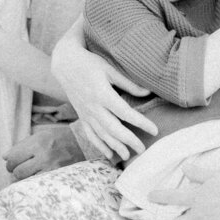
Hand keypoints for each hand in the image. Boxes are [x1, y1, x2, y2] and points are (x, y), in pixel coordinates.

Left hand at [4, 124, 82, 180]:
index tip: (12, 163)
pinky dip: (34, 184)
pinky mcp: (58, 177)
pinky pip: (38, 185)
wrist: (84, 143)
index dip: (10, 162)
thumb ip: (22, 145)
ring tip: (28, 174)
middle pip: (17, 171)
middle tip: (19, 170)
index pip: (13, 157)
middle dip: (15, 171)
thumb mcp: (41, 136)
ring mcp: (52, 168)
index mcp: (38, 142)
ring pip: (26, 180)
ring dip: (23, 179)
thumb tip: (4, 157)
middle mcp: (44, 155)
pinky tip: (36, 180)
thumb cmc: (59, 138)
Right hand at [52, 34, 157, 162]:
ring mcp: (86, 113)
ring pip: (102, 134)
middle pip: (114, 129)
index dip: (141, 123)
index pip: (125, 113)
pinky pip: (90, 134)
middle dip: (129, 141)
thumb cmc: (90, 63)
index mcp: (102, 94)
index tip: (154, 130)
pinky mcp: (81, 116)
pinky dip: (99, 145)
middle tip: (143, 150)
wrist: (65, 64)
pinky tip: (108, 154)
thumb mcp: (110, 69)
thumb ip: (128, 83)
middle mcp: (94, 107)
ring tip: (127, 156)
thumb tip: (148, 92)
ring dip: (115, 147)